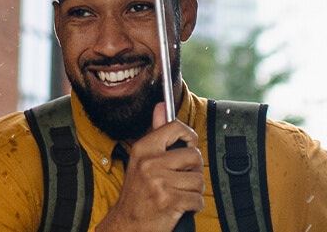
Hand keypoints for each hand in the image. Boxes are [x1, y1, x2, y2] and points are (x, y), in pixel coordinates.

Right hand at [97, 103, 204, 231]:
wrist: (128, 225)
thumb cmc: (138, 193)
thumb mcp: (141, 159)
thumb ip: (156, 132)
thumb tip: (162, 106)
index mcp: (144, 149)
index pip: (175, 128)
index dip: (188, 137)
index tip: (187, 146)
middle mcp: (150, 163)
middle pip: (194, 156)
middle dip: (193, 171)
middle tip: (181, 179)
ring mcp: (159, 182)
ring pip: (198, 180)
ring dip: (193, 191)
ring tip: (179, 194)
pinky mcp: (169, 201)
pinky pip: (197, 199)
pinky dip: (193, 206)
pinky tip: (180, 206)